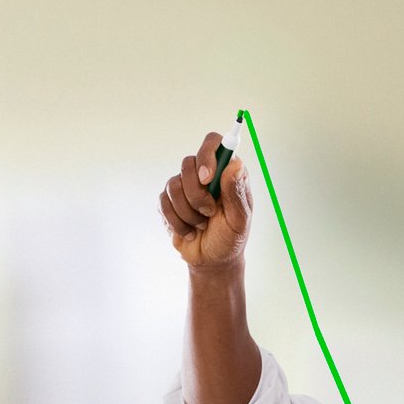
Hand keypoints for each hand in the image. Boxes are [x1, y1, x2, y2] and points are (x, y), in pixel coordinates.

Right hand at [160, 129, 251, 269]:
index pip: (214, 143)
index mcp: (226, 172)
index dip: (207, 155)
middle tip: (209, 213)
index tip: (207, 179)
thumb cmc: (230, 238)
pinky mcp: (169, 200)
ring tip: (201, 224)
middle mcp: (205, 174)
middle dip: (197, 195)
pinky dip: (177, 221)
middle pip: (188, 163)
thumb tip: (234, 165)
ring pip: (174, 184)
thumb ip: (236, 193)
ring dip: (188, 211)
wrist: (212, 260)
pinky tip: (189, 230)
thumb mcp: (240, 220)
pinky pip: (164, 201)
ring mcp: (185, 185)